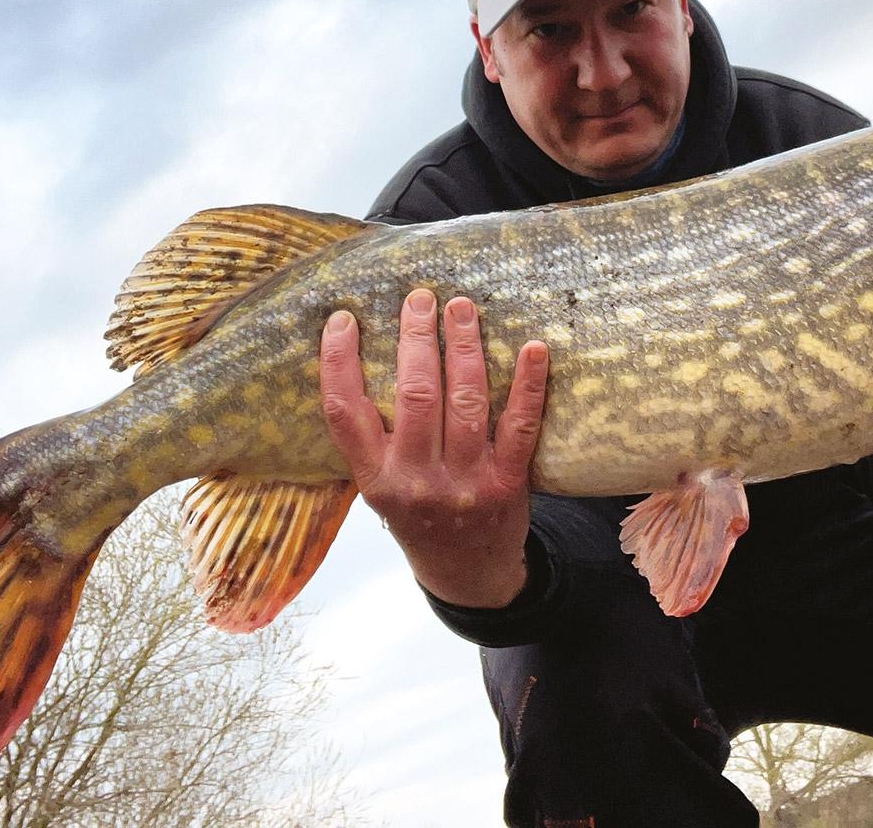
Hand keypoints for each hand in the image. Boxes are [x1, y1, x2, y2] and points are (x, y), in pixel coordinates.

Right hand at [320, 289, 550, 608]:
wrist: (468, 572)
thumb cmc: (419, 514)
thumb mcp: (380, 486)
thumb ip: (373, 434)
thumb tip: (364, 352)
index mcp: (375, 479)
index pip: (345, 413)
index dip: (339, 362)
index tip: (344, 319)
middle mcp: (417, 481)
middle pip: (415, 396)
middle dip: (417, 339)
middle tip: (420, 299)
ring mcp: (466, 482)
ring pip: (466, 402)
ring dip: (465, 347)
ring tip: (463, 308)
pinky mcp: (508, 482)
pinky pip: (520, 425)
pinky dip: (529, 384)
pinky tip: (533, 348)